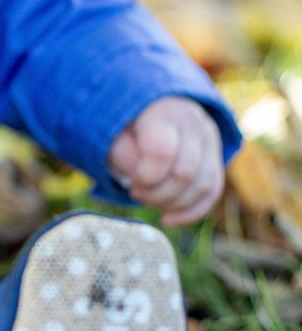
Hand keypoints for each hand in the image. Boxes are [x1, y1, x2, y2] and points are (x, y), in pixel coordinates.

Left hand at [107, 96, 223, 225]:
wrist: (150, 111)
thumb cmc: (127, 127)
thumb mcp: (115, 134)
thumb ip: (122, 153)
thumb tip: (142, 178)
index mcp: (164, 113)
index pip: (162, 152)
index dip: (145, 176)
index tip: (131, 179)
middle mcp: (194, 125)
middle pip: (185, 174)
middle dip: (156, 193)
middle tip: (135, 191)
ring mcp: (210, 143)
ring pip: (202, 186)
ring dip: (171, 204)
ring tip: (147, 199)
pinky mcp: (215, 160)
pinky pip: (212, 192)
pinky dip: (190, 212)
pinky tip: (166, 219)